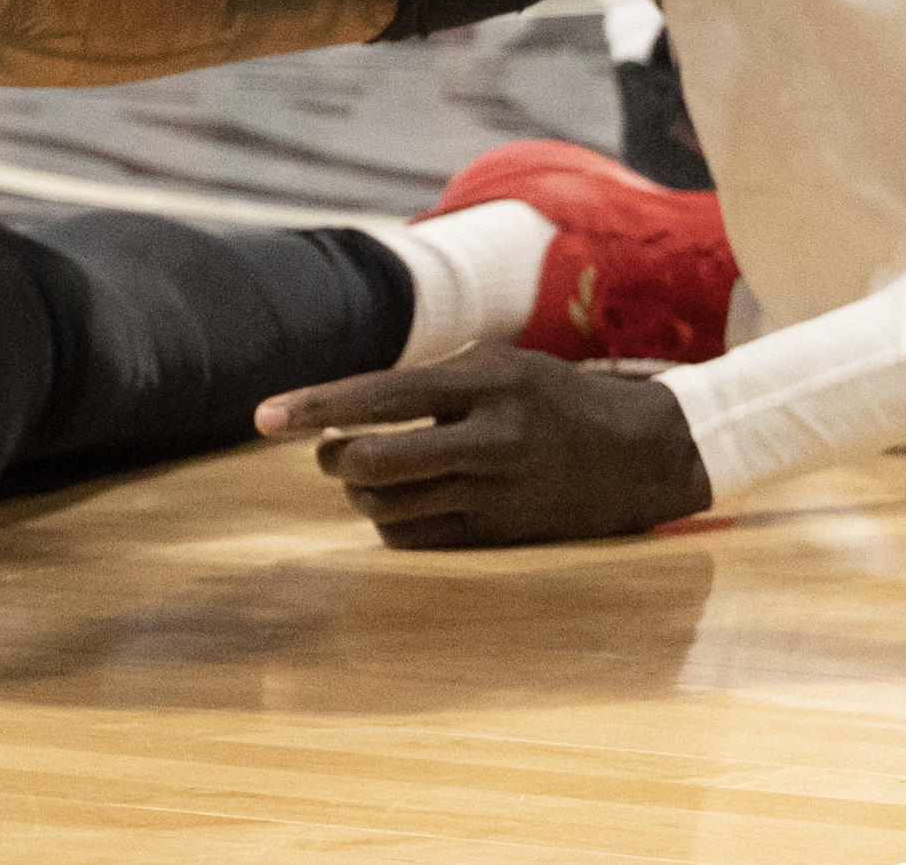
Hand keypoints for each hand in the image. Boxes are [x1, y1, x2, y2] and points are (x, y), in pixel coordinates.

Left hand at [255, 347, 717, 547]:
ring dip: (359, 492)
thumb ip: (431, 385)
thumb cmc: (555, 399)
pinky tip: (394, 505)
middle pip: (375, 459)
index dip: (316, 406)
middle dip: (333, 457)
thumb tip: (347, 412)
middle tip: (328, 451)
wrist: (642, 454)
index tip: (263, 417)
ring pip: (388, 504)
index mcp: (488, 383)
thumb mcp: (502, 366)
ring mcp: (497, 493)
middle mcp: (491, 439)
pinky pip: (415, 539)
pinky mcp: (501, 536)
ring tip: (365, 474)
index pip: (382, 395)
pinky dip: (388, 523)